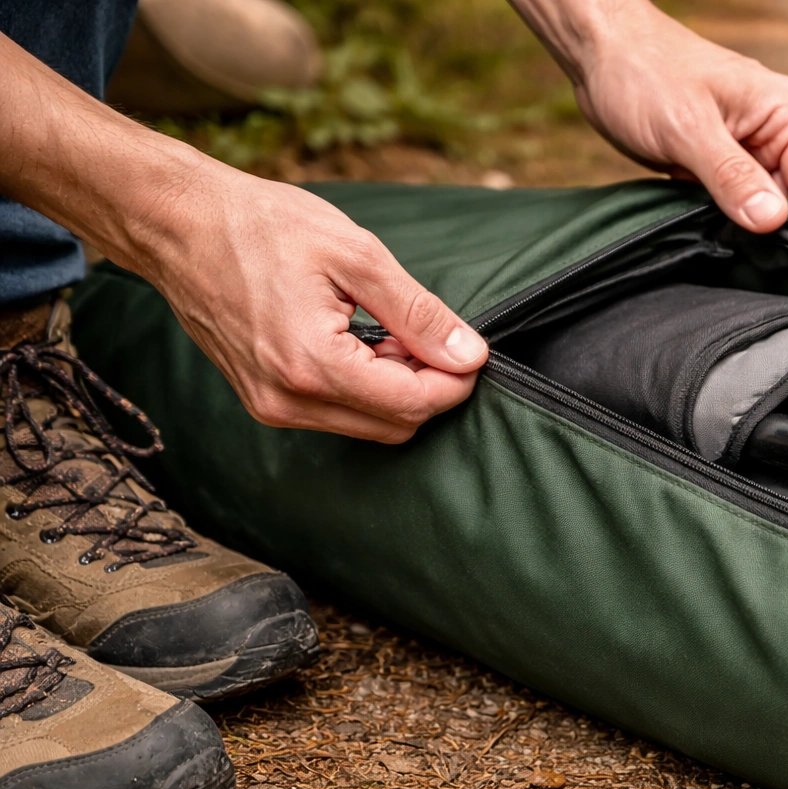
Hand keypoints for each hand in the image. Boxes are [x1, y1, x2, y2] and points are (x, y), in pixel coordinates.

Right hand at [126, 161, 487, 443]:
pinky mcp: (263, 401)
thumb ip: (418, 313)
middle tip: (427, 334)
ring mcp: (271, 407)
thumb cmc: (262, 226)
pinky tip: (360, 343)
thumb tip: (469, 354)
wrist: (178, 223)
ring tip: (389, 331)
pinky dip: (364, 389)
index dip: (455, 382)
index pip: (413, 405)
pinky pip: (337, 415)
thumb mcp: (357, 256)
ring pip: (368, 426)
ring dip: (396, 389)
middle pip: (396, 426)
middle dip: (428, 387)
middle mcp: (288, 400)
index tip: (470, 349)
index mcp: (312, 364)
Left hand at [513, 1, 787, 232]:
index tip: (754, 237)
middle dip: (762, 224)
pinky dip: (718, 217)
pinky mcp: (725, 165)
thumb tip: (772, 220)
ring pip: (764, 209)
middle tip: (719, 228)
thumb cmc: (643, 72)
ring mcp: (752, 149)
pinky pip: (736, 205)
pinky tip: (693, 211)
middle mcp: (779, 131)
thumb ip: (733, 177)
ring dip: (737, 222)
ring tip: (700, 212)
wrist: (602, 54)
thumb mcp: (687, 128)